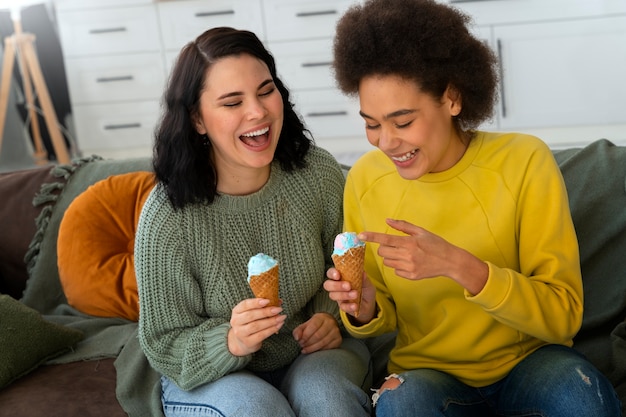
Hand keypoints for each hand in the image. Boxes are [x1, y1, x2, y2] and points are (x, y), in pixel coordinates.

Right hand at [228, 298, 285, 355]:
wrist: (242, 342)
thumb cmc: (250, 323)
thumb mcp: (253, 313)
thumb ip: (264, 306)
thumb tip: (279, 301)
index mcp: (236, 311)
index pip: (245, 304)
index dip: (256, 302)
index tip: (268, 300)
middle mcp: (236, 321)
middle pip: (251, 315)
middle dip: (266, 312)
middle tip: (278, 309)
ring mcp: (240, 333)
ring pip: (256, 325)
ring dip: (271, 321)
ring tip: (281, 317)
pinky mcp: (248, 342)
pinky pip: (261, 335)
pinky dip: (271, 329)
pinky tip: (279, 325)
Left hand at [292, 312, 341, 353]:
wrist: (328, 324)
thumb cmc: (315, 325)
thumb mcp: (306, 325)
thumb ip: (298, 330)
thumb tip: (297, 338)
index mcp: (321, 317)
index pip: (313, 326)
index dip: (305, 335)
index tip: (300, 341)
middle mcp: (331, 323)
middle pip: (318, 336)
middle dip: (308, 343)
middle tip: (302, 346)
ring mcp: (336, 332)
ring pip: (323, 343)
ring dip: (312, 348)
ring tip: (305, 349)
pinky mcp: (338, 340)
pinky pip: (328, 348)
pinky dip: (319, 351)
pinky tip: (314, 351)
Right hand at [324, 267, 376, 323]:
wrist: (370, 304)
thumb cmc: (365, 289)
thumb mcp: (367, 283)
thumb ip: (363, 278)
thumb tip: (362, 272)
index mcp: (341, 277)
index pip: (331, 273)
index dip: (332, 273)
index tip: (338, 275)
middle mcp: (336, 286)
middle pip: (327, 285)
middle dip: (336, 285)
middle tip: (348, 286)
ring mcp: (338, 297)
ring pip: (333, 295)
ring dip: (344, 295)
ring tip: (355, 294)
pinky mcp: (342, 306)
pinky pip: (342, 306)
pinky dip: (348, 306)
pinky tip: (355, 305)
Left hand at [361, 219, 487, 293]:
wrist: (449, 261)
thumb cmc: (435, 243)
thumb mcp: (421, 231)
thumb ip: (403, 226)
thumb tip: (387, 220)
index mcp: (409, 242)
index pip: (385, 239)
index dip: (371, 237)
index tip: (360, 235)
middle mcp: (408, 255)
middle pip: (383, 252)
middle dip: (384, 248)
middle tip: (395, 246)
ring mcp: (409, 267)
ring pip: (388, 262)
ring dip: (391, 257)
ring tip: (405, 254)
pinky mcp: (411, 276)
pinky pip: (396, 271)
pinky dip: (399, 266)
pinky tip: (410, 263)